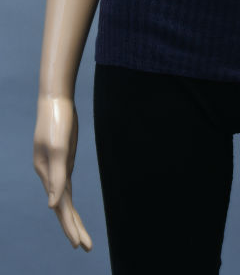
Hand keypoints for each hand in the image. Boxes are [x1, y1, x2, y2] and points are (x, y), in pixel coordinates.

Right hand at [33, 95, 91, 250]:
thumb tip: (53, 206)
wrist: (56, 100)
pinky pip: (66, 187)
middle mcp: (50, 174)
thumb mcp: (59, 148)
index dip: (69, 226)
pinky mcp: (63, 159)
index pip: (60, 207)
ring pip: (64, 199)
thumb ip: (56, 176)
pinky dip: (68, 202)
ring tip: (81, 238)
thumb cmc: (57, 121)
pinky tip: (71, 211)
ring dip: (72, 218)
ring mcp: (56, 167)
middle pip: (62, 207)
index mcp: (47, 173)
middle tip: (85, 248)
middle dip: (72, 228)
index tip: (78, 244)